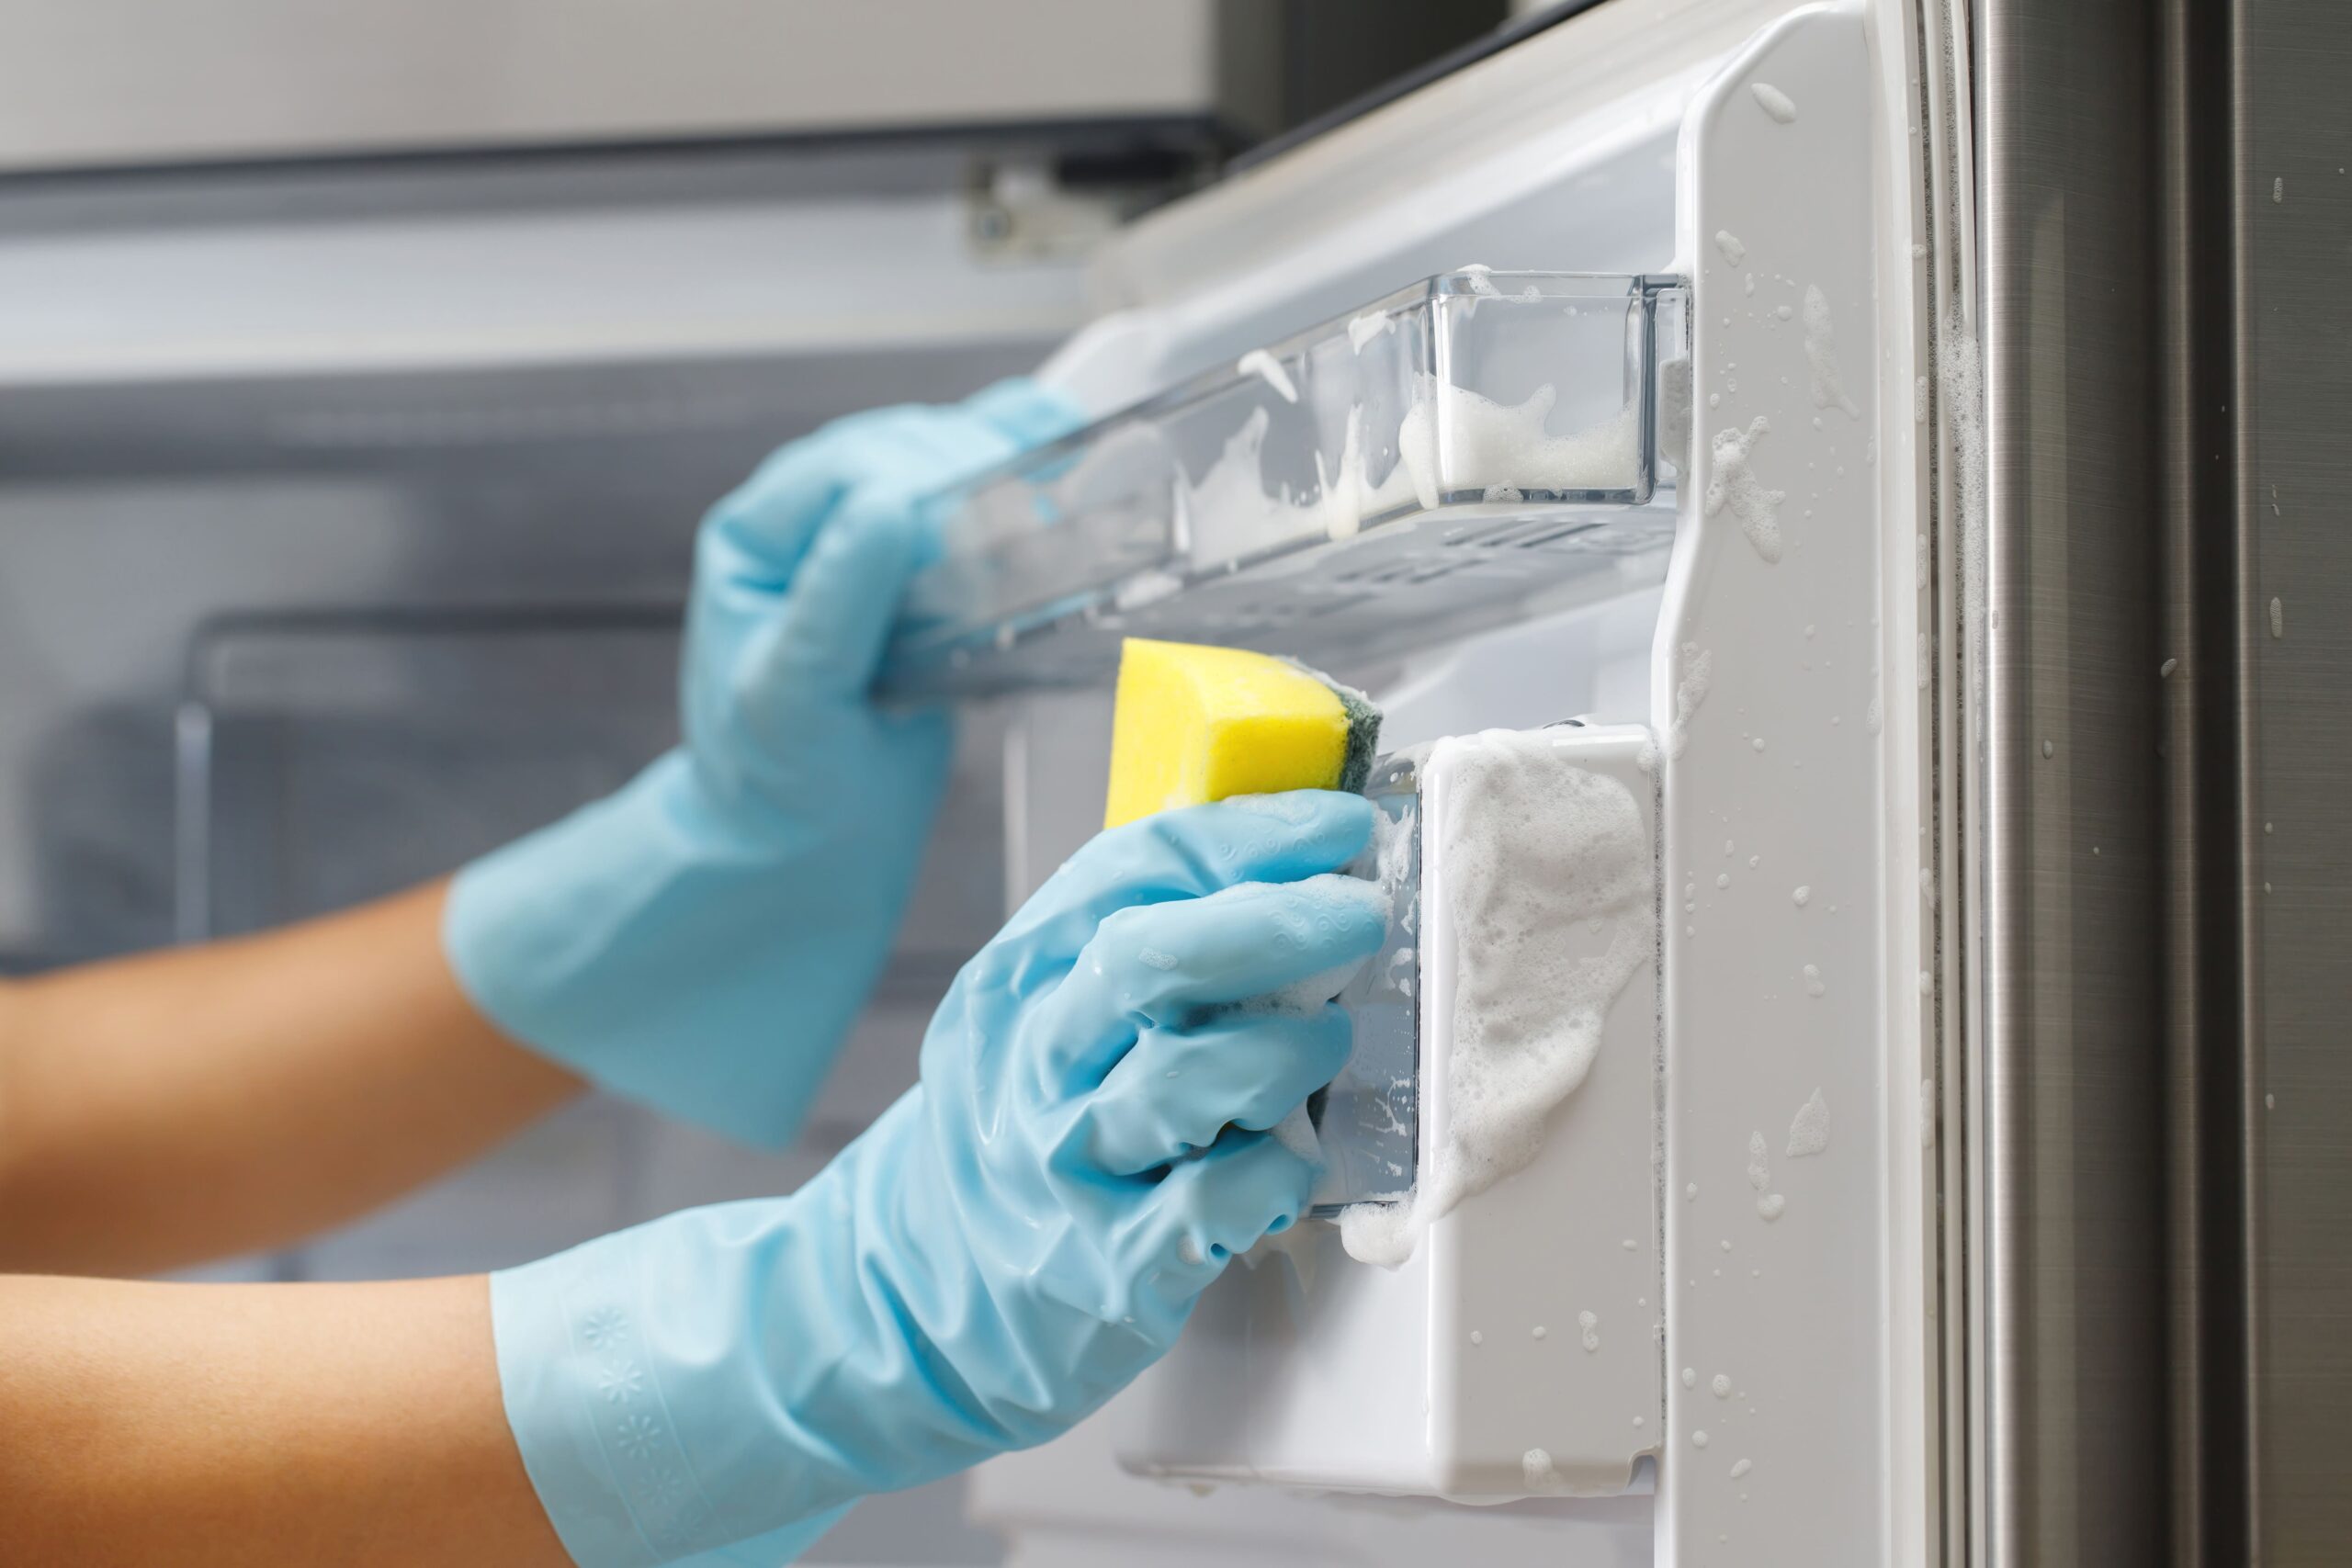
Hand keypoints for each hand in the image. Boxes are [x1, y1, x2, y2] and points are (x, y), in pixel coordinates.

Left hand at [445, 381, 1080, 1145]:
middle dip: (965, 468)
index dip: (910, 477)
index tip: (969, 521)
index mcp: (757, 541)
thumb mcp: (792, 700)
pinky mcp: (921, 578)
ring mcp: (869, 545)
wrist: (804, 853)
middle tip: (1030, 504)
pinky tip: (1058, 463)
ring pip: (940, 469)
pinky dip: (1013, 487)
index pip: (839, 471)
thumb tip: (887, 507)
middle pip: (899, 454)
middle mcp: (809, 526)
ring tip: (1052, 491)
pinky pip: (968, 511)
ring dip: (998, 471)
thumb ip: (835, 603)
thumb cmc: (776, 787)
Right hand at [489, 793, 1385, 1564]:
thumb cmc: (1012, 1134)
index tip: (1338, 827)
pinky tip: (1291, 1160)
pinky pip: (1212, 1203)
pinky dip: (1274, 1172)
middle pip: (1151, 961)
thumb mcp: (1036, 1017)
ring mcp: (1066, 1165)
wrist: (906, 1298)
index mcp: (1020, 979)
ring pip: (1182, 1080)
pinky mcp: (1111, 1266)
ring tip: (1326, 1042)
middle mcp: (1033, 1063)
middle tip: (1358, 914)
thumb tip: (1286, 873)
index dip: (1251, 837)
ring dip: (1282, 1050)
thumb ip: (1135, 948)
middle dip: (1274, 923)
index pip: (1134, 869)